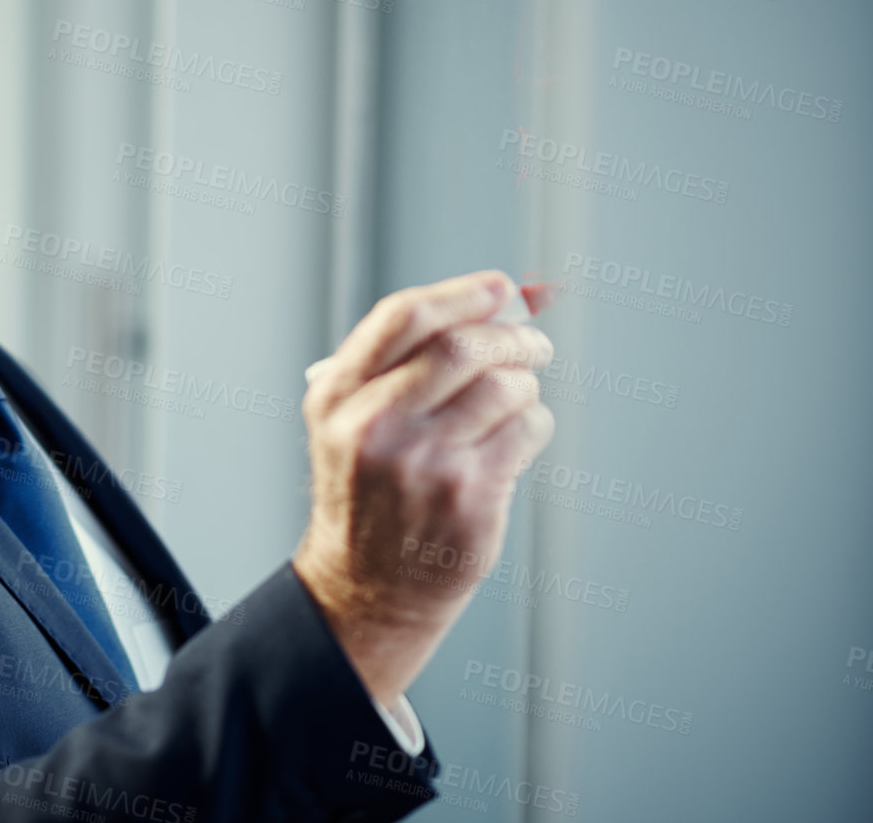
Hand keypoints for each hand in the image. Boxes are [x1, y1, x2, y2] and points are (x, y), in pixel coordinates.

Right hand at [291, 270, 555, 705]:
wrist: (366, 586)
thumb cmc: (369, 492)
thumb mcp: (350, 420)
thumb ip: (402, 361)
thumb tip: (500, 299)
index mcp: (337, 397)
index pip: (403, 318)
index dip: (461, 294)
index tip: (500, 287)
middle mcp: (375, 426)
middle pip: (463, 347)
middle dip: (513, 336)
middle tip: (534, 342)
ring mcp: (424, 464)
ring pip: (505, 387)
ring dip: (526, 384)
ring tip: (517, 398)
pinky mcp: (469, 497)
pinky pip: (528, 431)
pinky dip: (535, 423)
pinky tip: (516, 438)